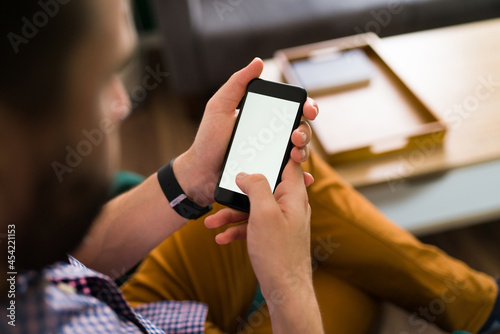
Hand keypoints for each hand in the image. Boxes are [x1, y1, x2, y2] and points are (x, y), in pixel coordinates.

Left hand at [173, 58, 318, 206]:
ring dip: (304, 152)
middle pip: (302, 130)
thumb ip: (237, 84)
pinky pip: (291, 177)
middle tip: (295, 136)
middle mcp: (273, 136)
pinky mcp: (271, 176)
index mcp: (265, 117)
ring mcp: (274, 157)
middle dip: (306, 131)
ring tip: (293, 155)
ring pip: (301, 153)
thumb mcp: (219, 107)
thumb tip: (258, 62)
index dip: (307, 106)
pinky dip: (301, 178)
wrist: (201, 173)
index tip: (307, 109)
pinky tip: (303, 179)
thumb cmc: (208, 139)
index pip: (293, 108)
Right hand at [205, 160, 313, 299]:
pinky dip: (237, 229)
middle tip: (222, 188)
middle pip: (263, 186)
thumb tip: (246, 174)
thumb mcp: (265, 214)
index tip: (261, 142)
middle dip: (240, 190)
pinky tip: (221, 238)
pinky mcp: (273, 236)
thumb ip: (257, 187)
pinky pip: (253, 226)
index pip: (289, 162)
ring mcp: (281, 221)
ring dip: (232, 213)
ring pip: (254, 208)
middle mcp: (289, 205)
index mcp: (293, 194)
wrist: (285, 291)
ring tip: (210, 222)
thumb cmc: (278, 252)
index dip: (279, 149)